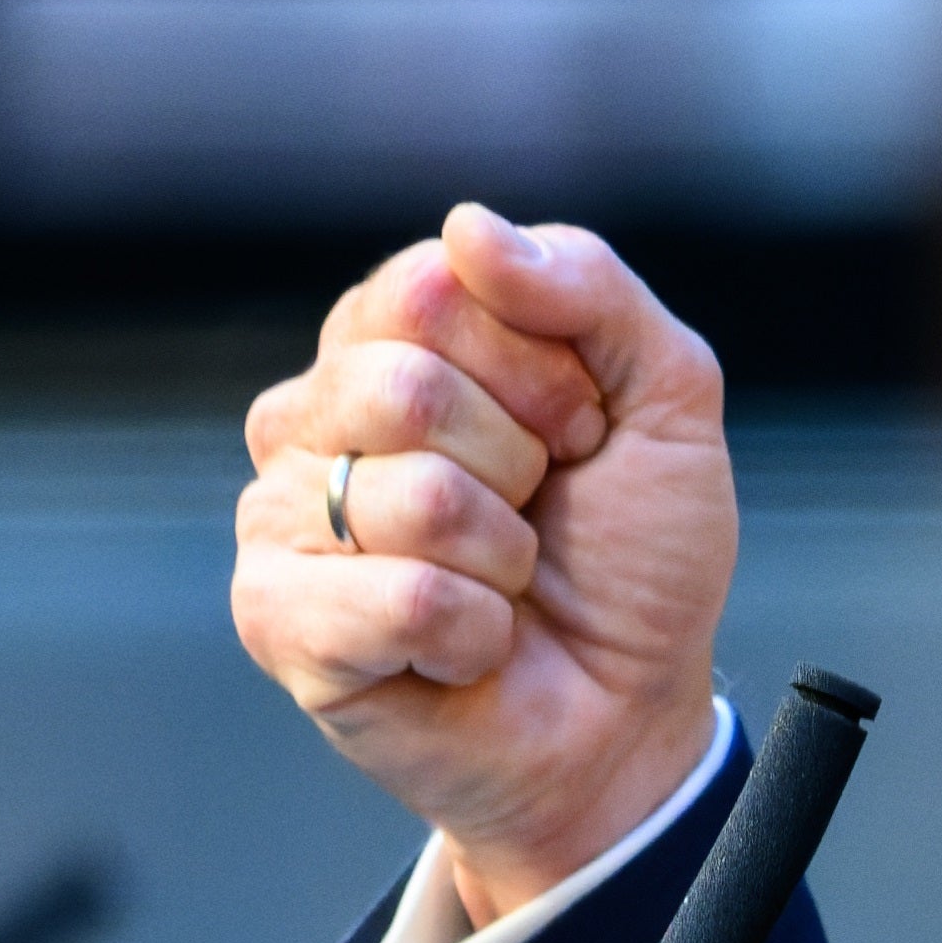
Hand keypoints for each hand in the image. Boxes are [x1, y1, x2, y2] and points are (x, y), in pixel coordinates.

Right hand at [232, 206, 737, 917]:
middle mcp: (320, 412)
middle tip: (542, 511)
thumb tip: (468, 228)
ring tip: (504, 584)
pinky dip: (470, 631)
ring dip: (504, 555)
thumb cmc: (635, 557)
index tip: (582, 429)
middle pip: (404, 382)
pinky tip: (468, 648)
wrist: (628, 713)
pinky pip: (392, 596)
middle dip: (522, 459)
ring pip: (408, 493)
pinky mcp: (274, 617)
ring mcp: (284, 513)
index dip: (542, 366)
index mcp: (397, 337)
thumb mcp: (667, 397)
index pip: (434, 286)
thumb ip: (592, 289)